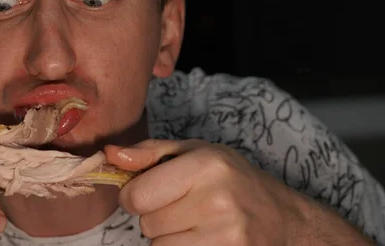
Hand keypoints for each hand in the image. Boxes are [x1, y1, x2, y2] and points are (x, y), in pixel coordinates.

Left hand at [105, 139, 313, 244]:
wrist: (280, 216)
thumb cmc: (230, 178)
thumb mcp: (194, 152)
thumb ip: (148, 153)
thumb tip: (109, 155)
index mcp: (205, 166)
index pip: (137, 196)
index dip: (134, 196)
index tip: (148, 193)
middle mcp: (216, 201)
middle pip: (147, 224)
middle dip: (155, 216)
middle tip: (180, 206)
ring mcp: (226, 237)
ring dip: (168, 238)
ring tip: (192, 223)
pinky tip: (201, 238)